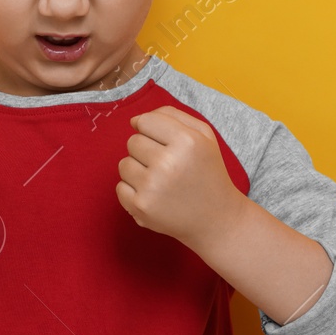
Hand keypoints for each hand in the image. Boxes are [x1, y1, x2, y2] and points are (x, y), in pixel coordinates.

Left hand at [116, 105, 243, 245]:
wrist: (216, 218)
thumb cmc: (206, 172)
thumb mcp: (202, 136)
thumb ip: (170, 116)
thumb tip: (135, 120)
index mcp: (187, 141)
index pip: (145, 121)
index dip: (151, 130)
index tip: (162, 142)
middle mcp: (168, 163)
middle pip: (132, 142)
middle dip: (146, 151)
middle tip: (167, 166)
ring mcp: (153, 187)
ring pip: (123, 164)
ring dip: (138, 170)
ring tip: (161, 181)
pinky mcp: (141, 207)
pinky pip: (120, 187)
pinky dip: (133, 191)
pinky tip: (155, 196)